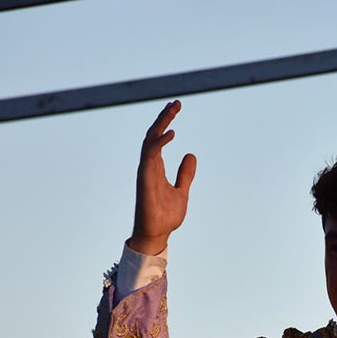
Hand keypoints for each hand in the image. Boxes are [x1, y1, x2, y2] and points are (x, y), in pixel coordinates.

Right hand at [129, 100, 197, 254]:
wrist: (158, 234)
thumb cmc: (166, 216)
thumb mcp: (182, 191)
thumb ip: (185, 174)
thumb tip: (191, 155)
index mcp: (156, 167)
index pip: (158, 138)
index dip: (166, 122)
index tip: (176, 108)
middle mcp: (149, 166)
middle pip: (153, 134)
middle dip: (164, 117)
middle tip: (176, 103)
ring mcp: (146, 171)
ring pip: (150, 140)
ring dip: (161, 123)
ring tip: (173, 109)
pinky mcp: (146, 178)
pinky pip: (150, 155)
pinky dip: (159, 142)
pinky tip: (172, 133)